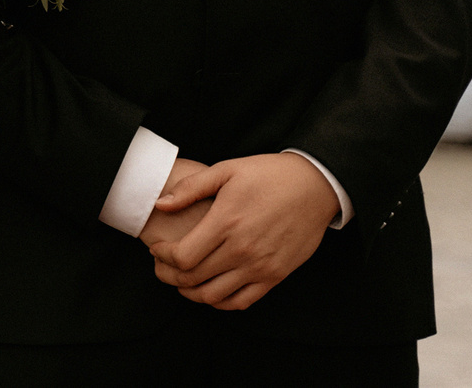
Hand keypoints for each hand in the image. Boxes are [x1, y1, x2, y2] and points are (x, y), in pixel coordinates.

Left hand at [149, 153, 339, 310]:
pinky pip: (241, 301)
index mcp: (226, 222)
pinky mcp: (276, 276)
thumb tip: (160, 204)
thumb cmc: (268, 174)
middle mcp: (242, 249)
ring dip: (190, 292)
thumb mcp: (226, 170)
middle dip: (168, 275)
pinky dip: (220, 302)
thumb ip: (190, 188)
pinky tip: (210, 290)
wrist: (315, 186)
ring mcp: (260, 266)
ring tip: (180, 280)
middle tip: (160, 266)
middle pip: (193, 278)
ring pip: (214, 296)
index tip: (156, 248)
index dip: (162, 256)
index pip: (182, 256)